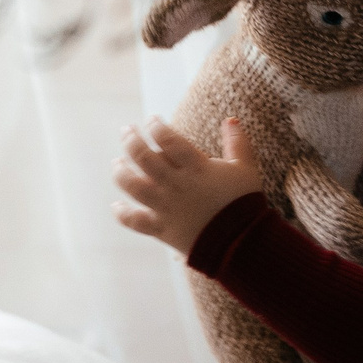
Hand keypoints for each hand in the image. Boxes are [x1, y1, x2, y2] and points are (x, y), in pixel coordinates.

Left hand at [112, 119, 262, 253]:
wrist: (241, 242)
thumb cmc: (244, 203)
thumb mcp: (245, 169)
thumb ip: (238, 143)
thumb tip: (231, 119)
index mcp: (197, 168)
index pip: (169, 139)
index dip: (156, 126)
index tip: (152, 121)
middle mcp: (177, 185)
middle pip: (144, 158)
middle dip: (131, 140)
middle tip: (127, 131)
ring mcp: (167, 207)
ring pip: (133, 186)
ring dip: (121, 172)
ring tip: (117, 162)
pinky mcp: (162, 228)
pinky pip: (134, 220)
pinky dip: (122, 212)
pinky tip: (117, 204)